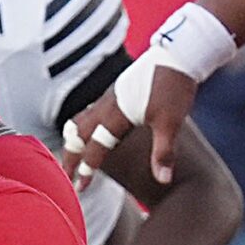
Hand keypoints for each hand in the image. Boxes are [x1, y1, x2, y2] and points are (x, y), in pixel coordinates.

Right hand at [63, 59, 197, 187]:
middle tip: (65, 174)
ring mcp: (110, 96)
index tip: (80, 188)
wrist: (179, 55)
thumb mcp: (171, 123)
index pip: (94, 147)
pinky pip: (90, 111)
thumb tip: (163, 180)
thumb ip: (163, 153)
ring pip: (80, 120)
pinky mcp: (116, 91)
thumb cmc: (174, 88)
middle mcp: (107, 105)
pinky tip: (91, 131)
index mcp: (116, 114)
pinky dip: (83, 126)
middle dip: (70, 155)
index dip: (86, 169)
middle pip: (77, 133)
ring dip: (73, 139)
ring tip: (71, 154)